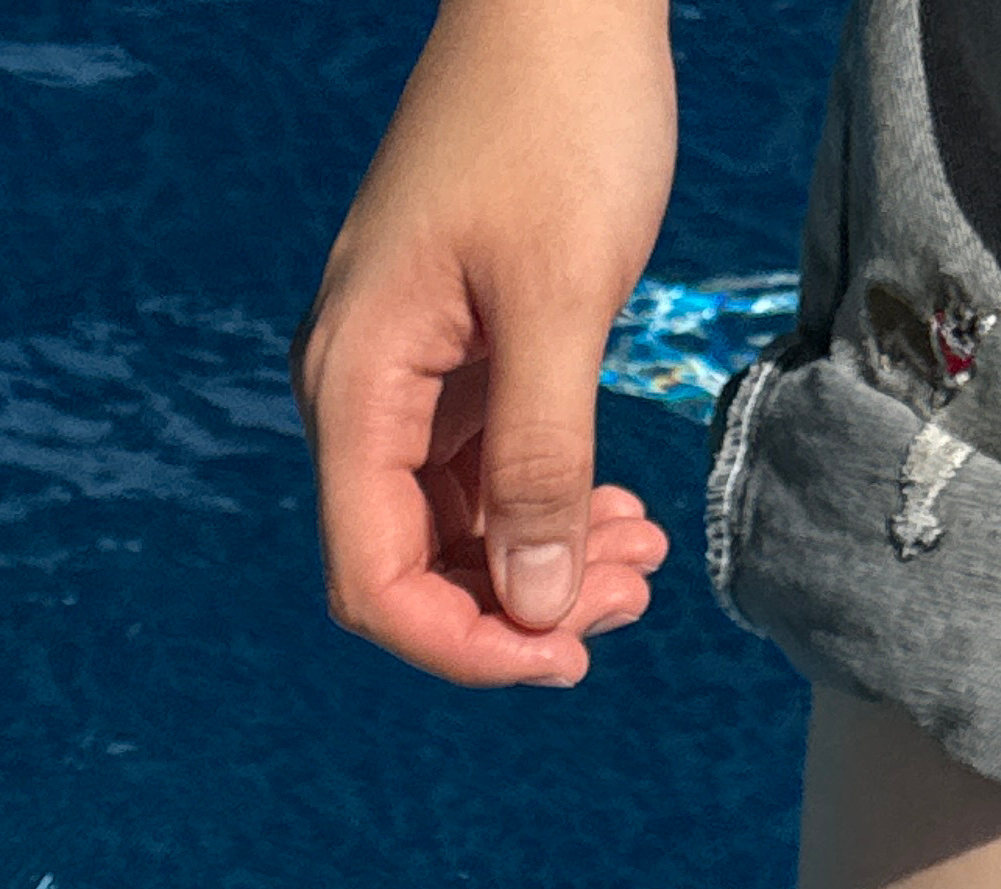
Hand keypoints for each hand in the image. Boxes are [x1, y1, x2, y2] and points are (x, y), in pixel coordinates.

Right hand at [293, 0, 677, 686]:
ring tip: (645, 555)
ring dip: (545, 561)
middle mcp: (361, 396)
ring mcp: (406, 378)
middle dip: (519, 605)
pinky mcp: (453, 356)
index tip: (562, 656)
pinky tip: (619, 509)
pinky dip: (549, 503)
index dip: (463, 644)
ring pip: (458, 526)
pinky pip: (484, 471)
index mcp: (355, 387)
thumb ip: (543, 462)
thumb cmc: (557, 120)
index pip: (375, 579)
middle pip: (415, 565)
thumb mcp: (564, 300)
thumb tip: (531, 607)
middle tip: (635, 596)